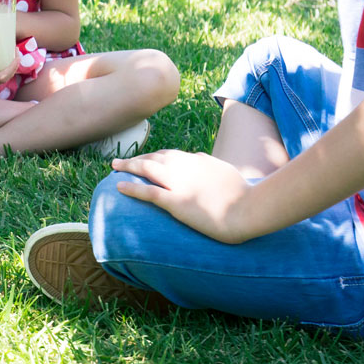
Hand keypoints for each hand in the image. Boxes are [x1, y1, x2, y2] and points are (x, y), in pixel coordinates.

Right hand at [0, 54, 17, 92]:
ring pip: (5, 76)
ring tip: (12, 52)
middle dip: (14, 65)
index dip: (12, 68)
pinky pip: (0, 74)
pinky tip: (4, 56)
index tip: (16, 56)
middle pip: (7, 77)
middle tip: (16, 50)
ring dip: (11, 66)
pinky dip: (5, 66)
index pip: (2, 77)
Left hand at [110, 148, 255, 243]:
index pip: (171, 154)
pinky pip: (148, 193)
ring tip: (114, 167)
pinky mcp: (176, 201)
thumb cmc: (245, 195)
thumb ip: (211, 166)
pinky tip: (118, 186)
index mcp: (198, 161)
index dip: (155, 156)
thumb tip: (203, 160)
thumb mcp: (226, 172)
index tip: (145, 159)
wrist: (250, 208)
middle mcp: (186, 167)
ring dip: (128, 166)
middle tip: (121, 161)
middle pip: (155, 158)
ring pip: (147, 169)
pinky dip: (131, 188)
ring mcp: (180, 184)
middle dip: (137, 158)